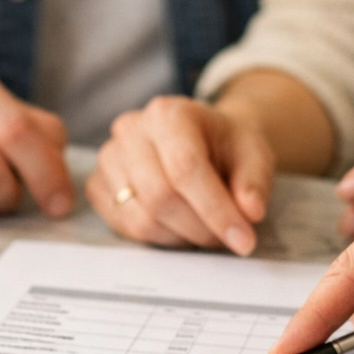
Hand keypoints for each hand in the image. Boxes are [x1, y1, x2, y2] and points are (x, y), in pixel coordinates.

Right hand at [85, 96, 274, 255]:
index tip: (243, 240)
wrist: (203, 139)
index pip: (186, 168)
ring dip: (180, 238)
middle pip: (160, 196)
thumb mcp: (255, 154)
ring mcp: (108, 158)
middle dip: (199, 229)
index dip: (216, 210)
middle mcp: (130, 130)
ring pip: (141, 218)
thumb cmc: (227, 146)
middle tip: (226, 239)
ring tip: (205, 232)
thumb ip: (254, 182)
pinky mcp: (98, 185)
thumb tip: (250, 212)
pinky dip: (158, 238)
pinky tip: (180, 228)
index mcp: (168, 113)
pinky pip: (124, 226)